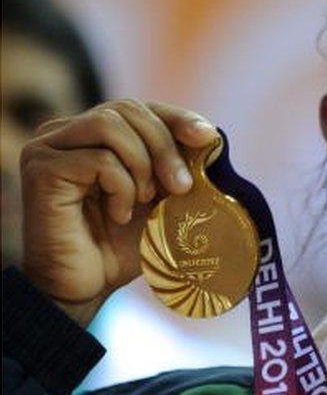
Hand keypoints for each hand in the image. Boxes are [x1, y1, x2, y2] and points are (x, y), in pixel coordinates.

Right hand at [19, 99, 218, 326]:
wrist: (86, 286)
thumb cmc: (122, 244)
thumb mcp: (162, 199)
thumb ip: (179, 167)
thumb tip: (214, 140)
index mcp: (94, 134)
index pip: (142, 108)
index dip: (177, 118)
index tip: (208, 137)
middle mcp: (67, 132)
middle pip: (127, 110)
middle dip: (165, 146)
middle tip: (181, 187)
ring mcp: (49, 147)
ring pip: (111, 125)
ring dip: (142, 164)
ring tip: (146, 200)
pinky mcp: (42, 168)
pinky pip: (98, 159)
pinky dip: (121, 186)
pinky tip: (119, 214)